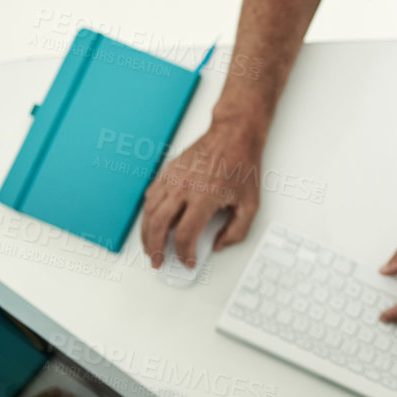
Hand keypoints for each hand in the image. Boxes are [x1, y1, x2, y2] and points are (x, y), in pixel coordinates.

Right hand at [142, 120, 264, 268]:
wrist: (233, 135)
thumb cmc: (242, 165)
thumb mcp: (251, 204)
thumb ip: (237, 230)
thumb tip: (219, 245)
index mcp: (205, 198)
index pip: (185, 235)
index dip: (184, 254)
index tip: (187, 261)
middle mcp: (184, 188)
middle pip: (158, 226)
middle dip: (155, 249)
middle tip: (158, 261)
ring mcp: (173, 179)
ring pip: (149, 212)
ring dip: (146, 234)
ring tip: (150, 247)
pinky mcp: (168, 171)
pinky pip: (151, 195)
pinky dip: (148, 212)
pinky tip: (151, 221)